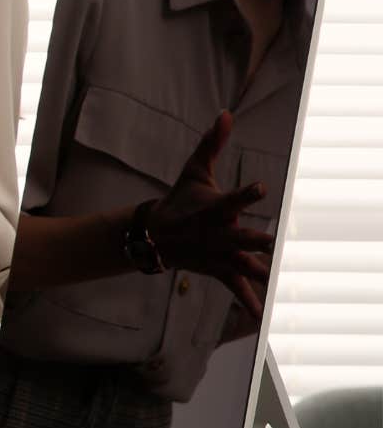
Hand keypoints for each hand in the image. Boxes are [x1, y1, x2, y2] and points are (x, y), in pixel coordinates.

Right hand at [148, 110, 275, 315]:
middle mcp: (215, 233)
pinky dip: (247, 300)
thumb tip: (226, 113)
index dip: (246, 193)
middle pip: (237, 236)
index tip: (261, 188)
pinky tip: (260, 313)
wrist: (153, 236)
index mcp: (213, 209)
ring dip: (256, 271)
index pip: (231, 198)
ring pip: (240, 263)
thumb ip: (212, 144)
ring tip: (275, 278)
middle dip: (253, 240)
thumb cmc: (179, 200)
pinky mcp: (217, 270)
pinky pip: (234, 286)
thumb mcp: (193, 171)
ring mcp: (216, 254)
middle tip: (270, 241)